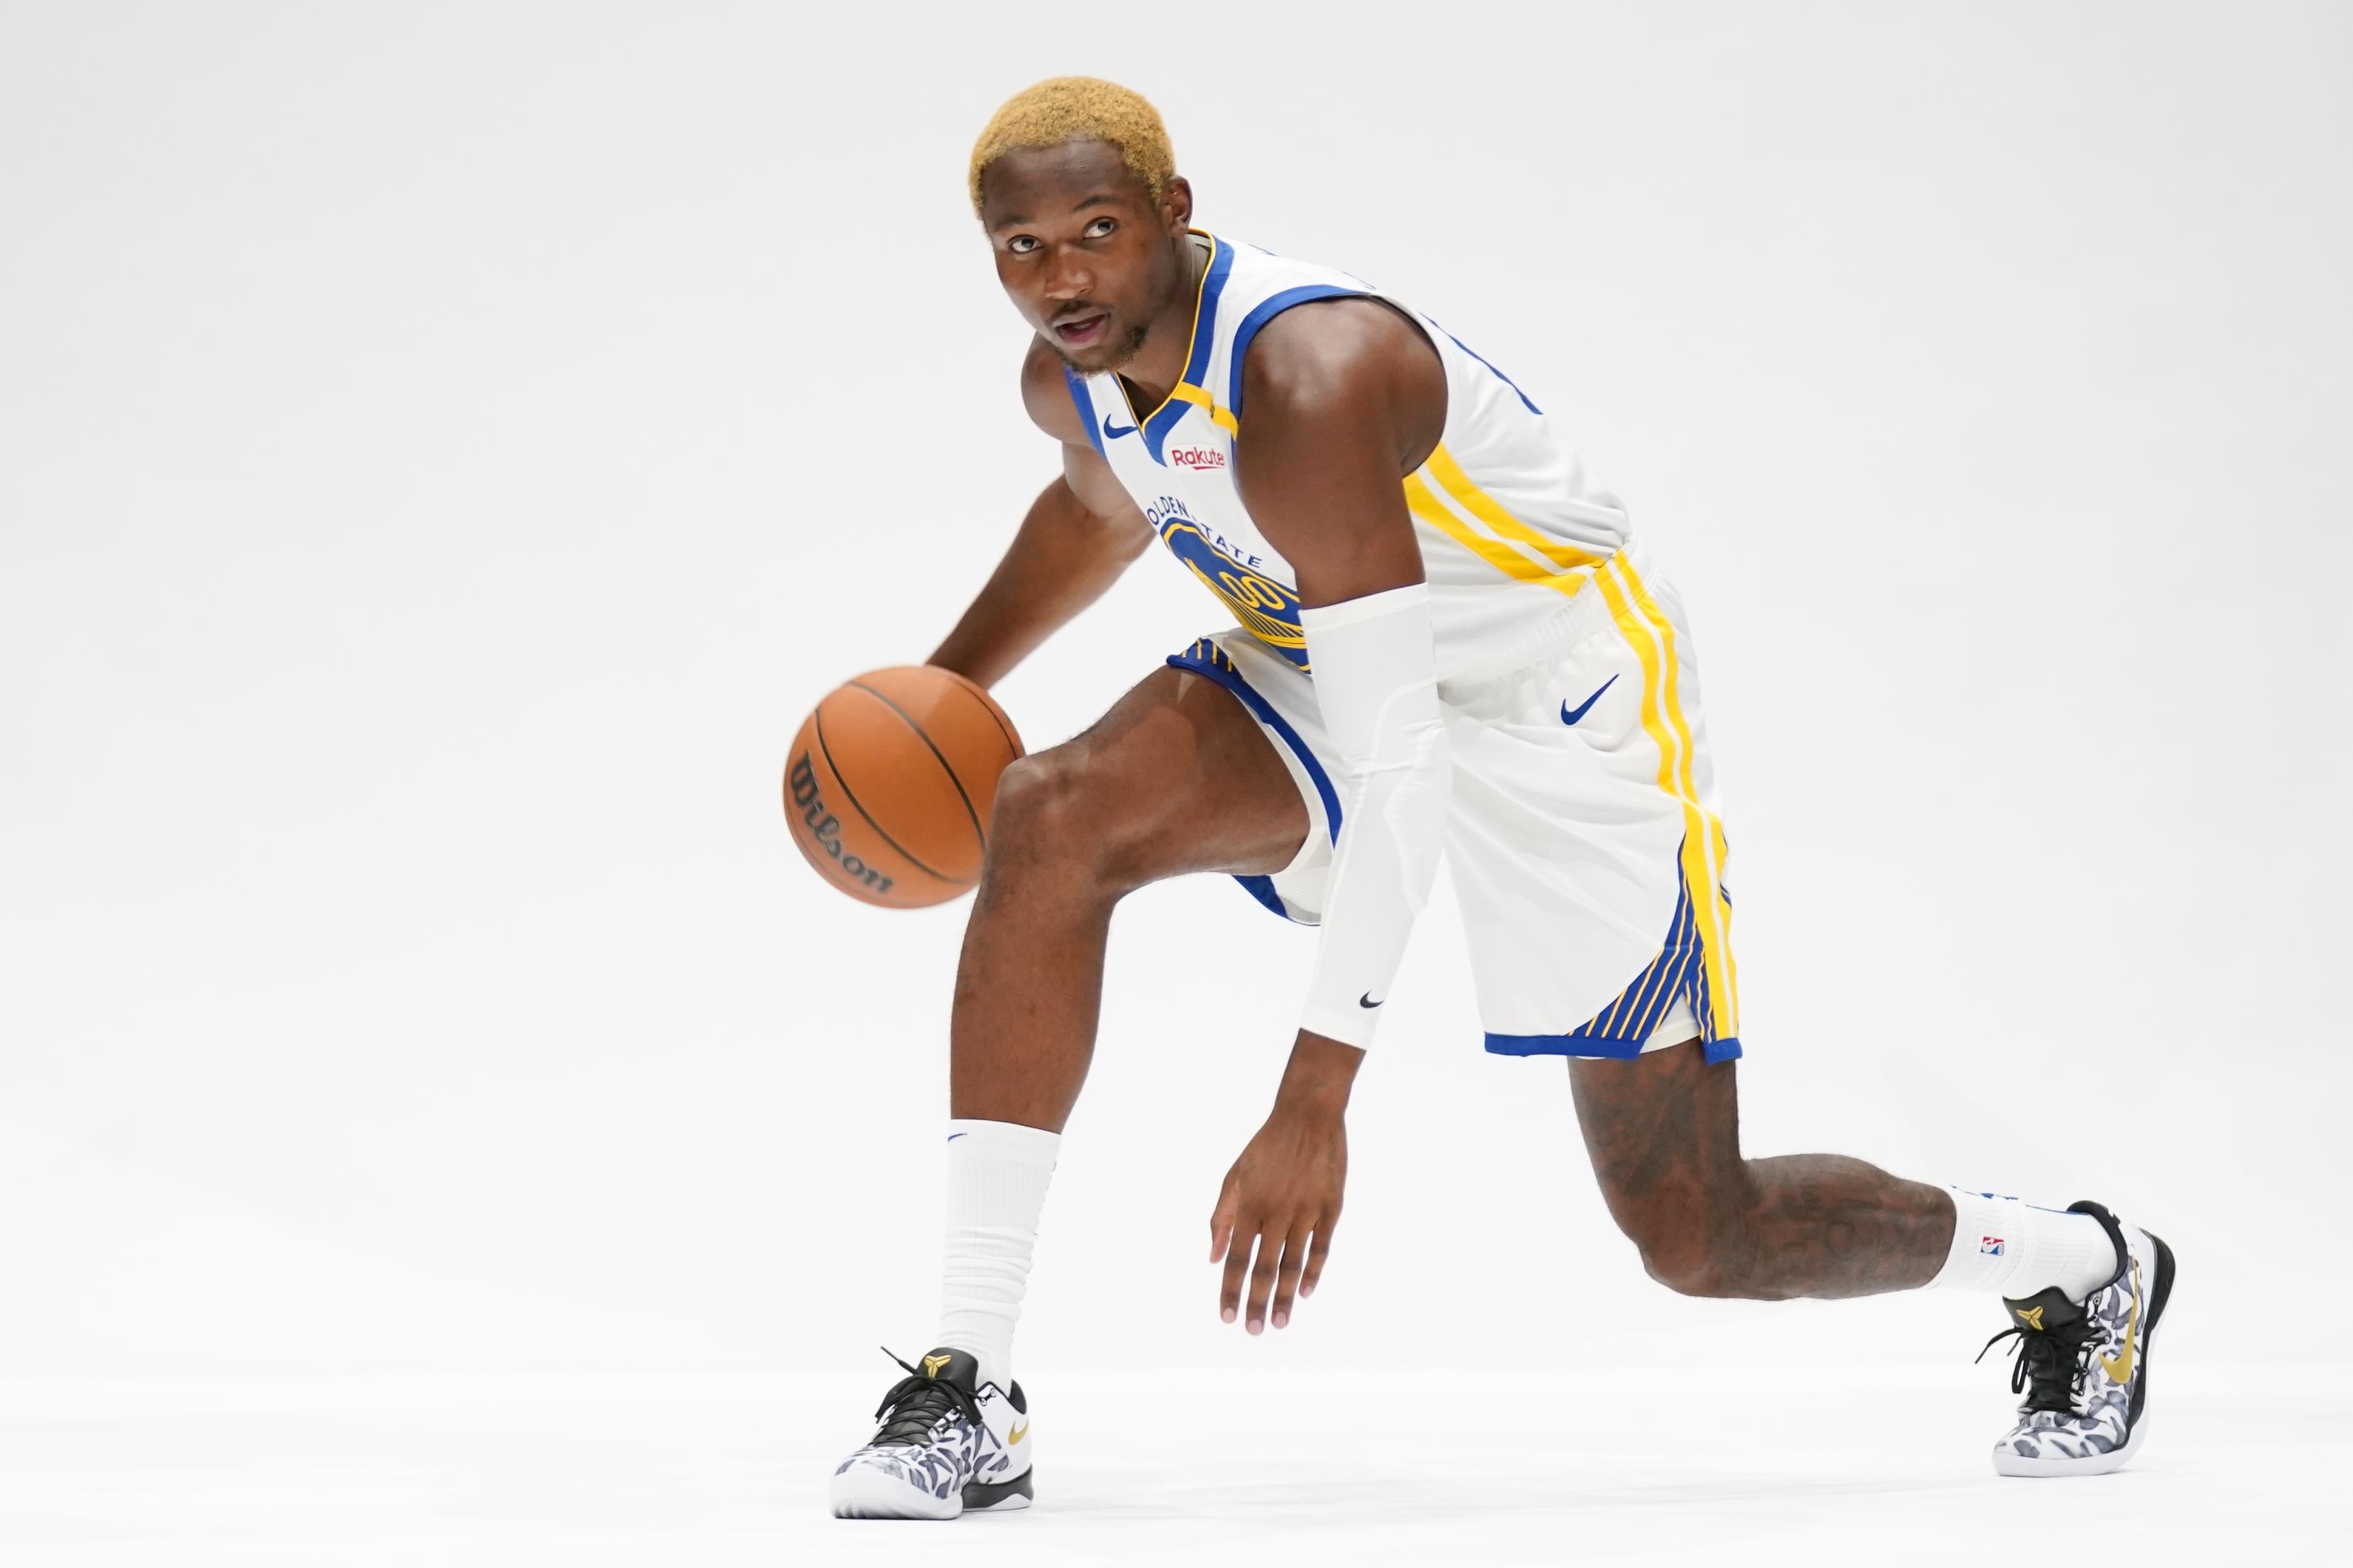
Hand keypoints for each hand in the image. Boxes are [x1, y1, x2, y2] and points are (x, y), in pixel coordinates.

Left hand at [1207, 1033, 1359, 1333]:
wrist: (1308, 1115)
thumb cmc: (1266, 1146)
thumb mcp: (1234, 1175)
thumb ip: (1222, 1216)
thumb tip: (1214, 1256)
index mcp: (1249, 1206)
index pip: (1236, 1258)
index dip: (1231, 1289)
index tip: (1226, 1316)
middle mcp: (1276, 1213)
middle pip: (1264, 1268)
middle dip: (1256, 1303)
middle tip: (1253, 1331)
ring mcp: (1305, 1212)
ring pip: (1293, 1264)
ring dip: (1283, 1296)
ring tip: (1278, 1323)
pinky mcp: (1330, 1209)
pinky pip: (1321, 1248)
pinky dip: (1312, 1272)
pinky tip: (1304, 1292)